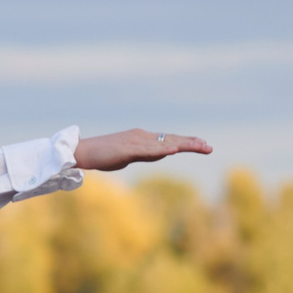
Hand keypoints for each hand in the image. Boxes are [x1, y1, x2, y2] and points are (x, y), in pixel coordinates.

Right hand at [72, 128, 212, 172]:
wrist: (83, 151)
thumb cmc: (102, 155)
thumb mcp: (129, 156)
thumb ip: (144, 154)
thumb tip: (159, 155)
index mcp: (143, 139)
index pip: (169, 140)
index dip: (187, 142)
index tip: (203, 144)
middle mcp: (142, 137)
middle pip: (171, 140)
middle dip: (192, 144)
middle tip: (209, 148)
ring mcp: (136, 142)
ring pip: (164, 144)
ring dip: (183, 146)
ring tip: (200, 147)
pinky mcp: (128, 149)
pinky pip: (148, 150)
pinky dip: (162, 151)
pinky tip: (174, 152)